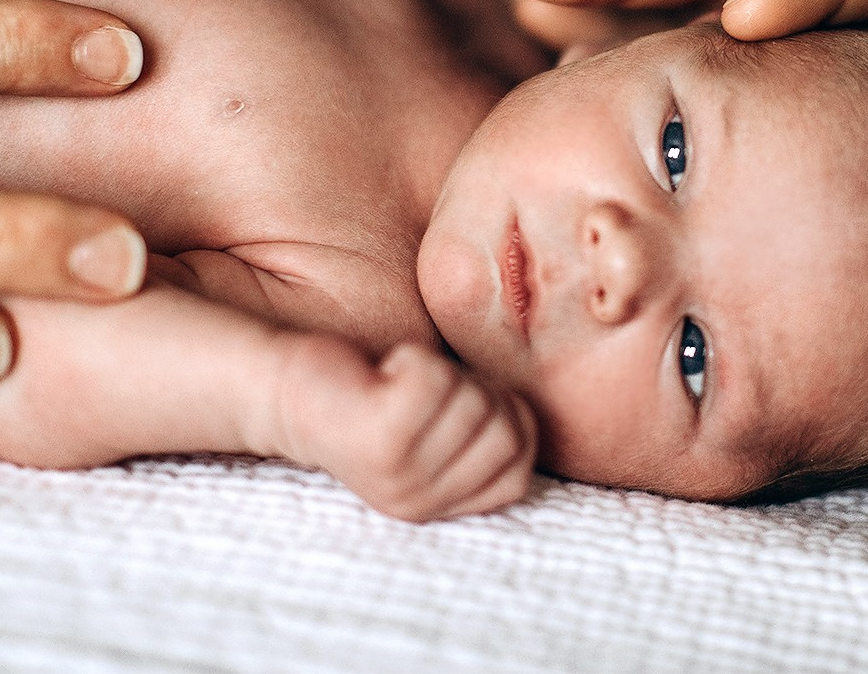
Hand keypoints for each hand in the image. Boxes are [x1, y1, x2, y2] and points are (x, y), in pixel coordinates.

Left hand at [276, 338, 535, 521]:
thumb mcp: (440, 427)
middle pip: (506, 434)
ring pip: (475, 404)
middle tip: (418, 391)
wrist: (288, 384)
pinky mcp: (377, 440)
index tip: (446, 406)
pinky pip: (437, 382)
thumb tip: (579, 412)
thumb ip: (489, 432)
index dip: (499, 418)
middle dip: (473, 392)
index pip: (521, 468)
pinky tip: (383, 374)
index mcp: (437, 507)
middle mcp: (418, 505)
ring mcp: (397, 477)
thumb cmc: (372, 390)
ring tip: (398, 384)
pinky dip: (414, 360)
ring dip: (441, 375)